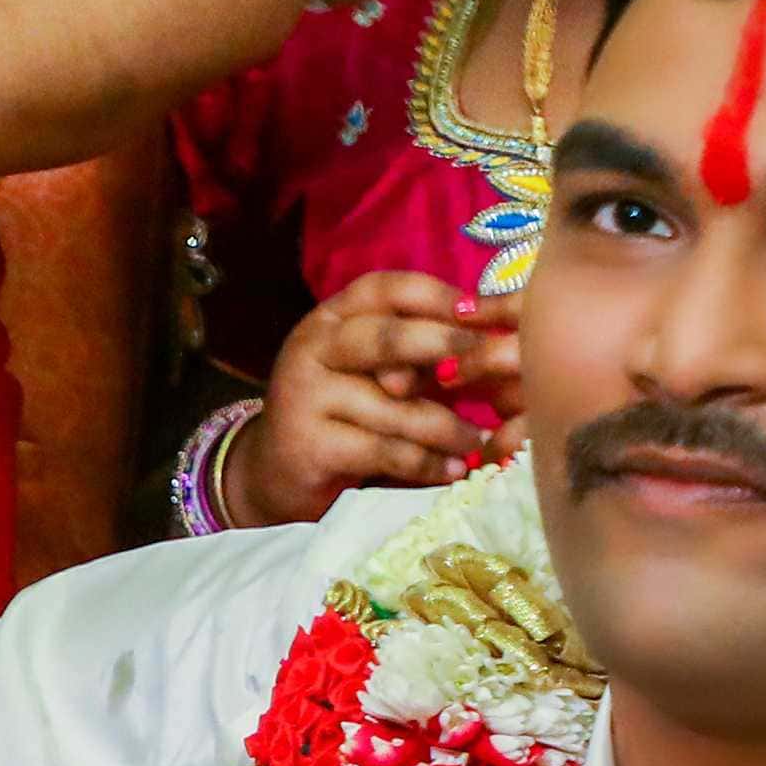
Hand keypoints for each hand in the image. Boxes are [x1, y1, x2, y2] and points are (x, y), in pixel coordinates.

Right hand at [236, 268, 515, 528]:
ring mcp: (306, 396)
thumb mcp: (373, 373)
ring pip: (394, 405)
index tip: (479, 312)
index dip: (434, 296)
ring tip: (478, 440)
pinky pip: (386, 450)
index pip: (382, 290)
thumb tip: (491, 339)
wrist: (275, 475)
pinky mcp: (311, 446)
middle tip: (490, 359)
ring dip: (447, 426)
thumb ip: (415, 355)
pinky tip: (453, 470)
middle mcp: (312, 348)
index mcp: (330, 320)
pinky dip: (427, 464)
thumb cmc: (341, 417)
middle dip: (444, 345)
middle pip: (385, 338)